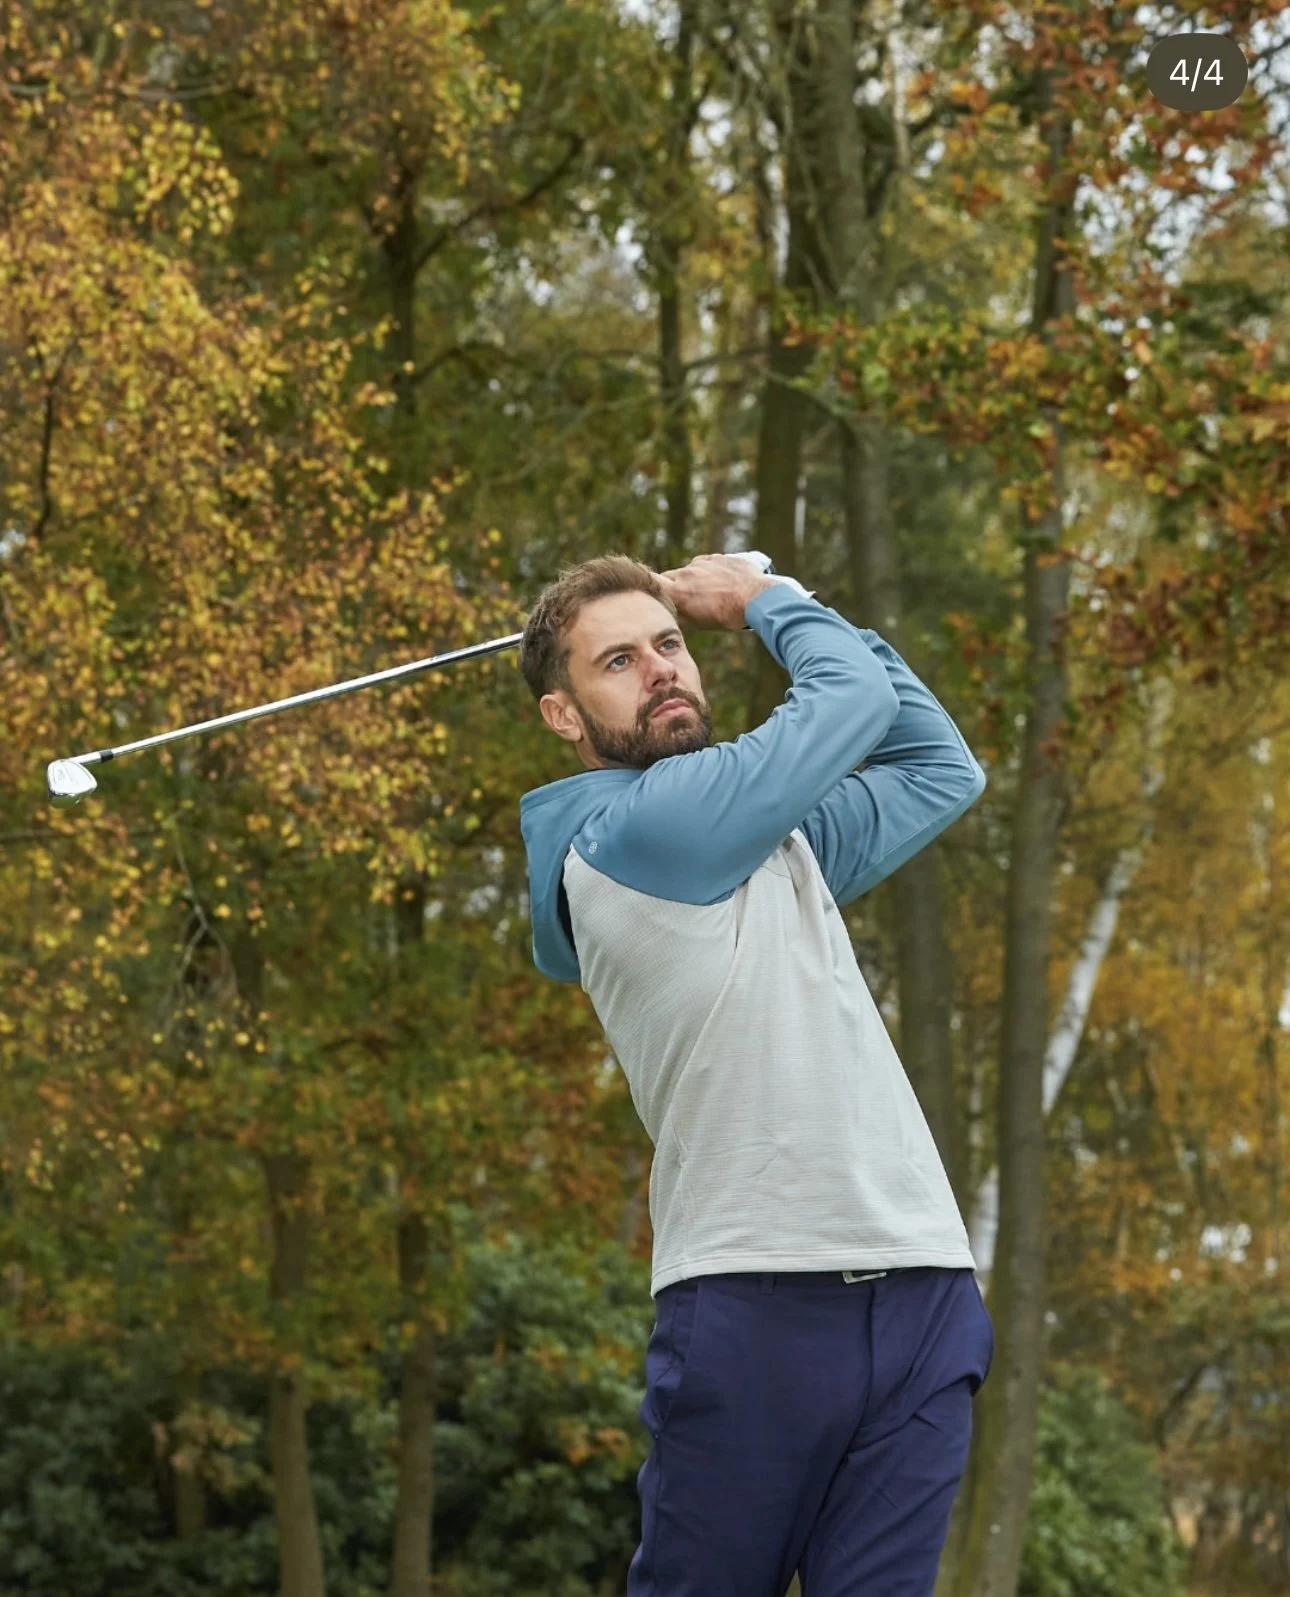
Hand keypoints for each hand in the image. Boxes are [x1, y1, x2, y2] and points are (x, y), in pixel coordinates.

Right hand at [656, 554, 776, 631]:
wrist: (757, 598)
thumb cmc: (727, 615)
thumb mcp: (699, 623)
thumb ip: (680, 614)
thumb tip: (670, 613)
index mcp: (678, 591)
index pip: (651, 582)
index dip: (648, 585)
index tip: (647, 589)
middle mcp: (686, 573)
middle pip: (670, 576)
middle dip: (674, 586)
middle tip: (686, 599)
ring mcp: (702, 563)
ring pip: (690, 570)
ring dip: (695, 579)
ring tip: (712, 593)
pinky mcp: (718, 557)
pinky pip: (707, 563)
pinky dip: (710, 571)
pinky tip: (722, 583)